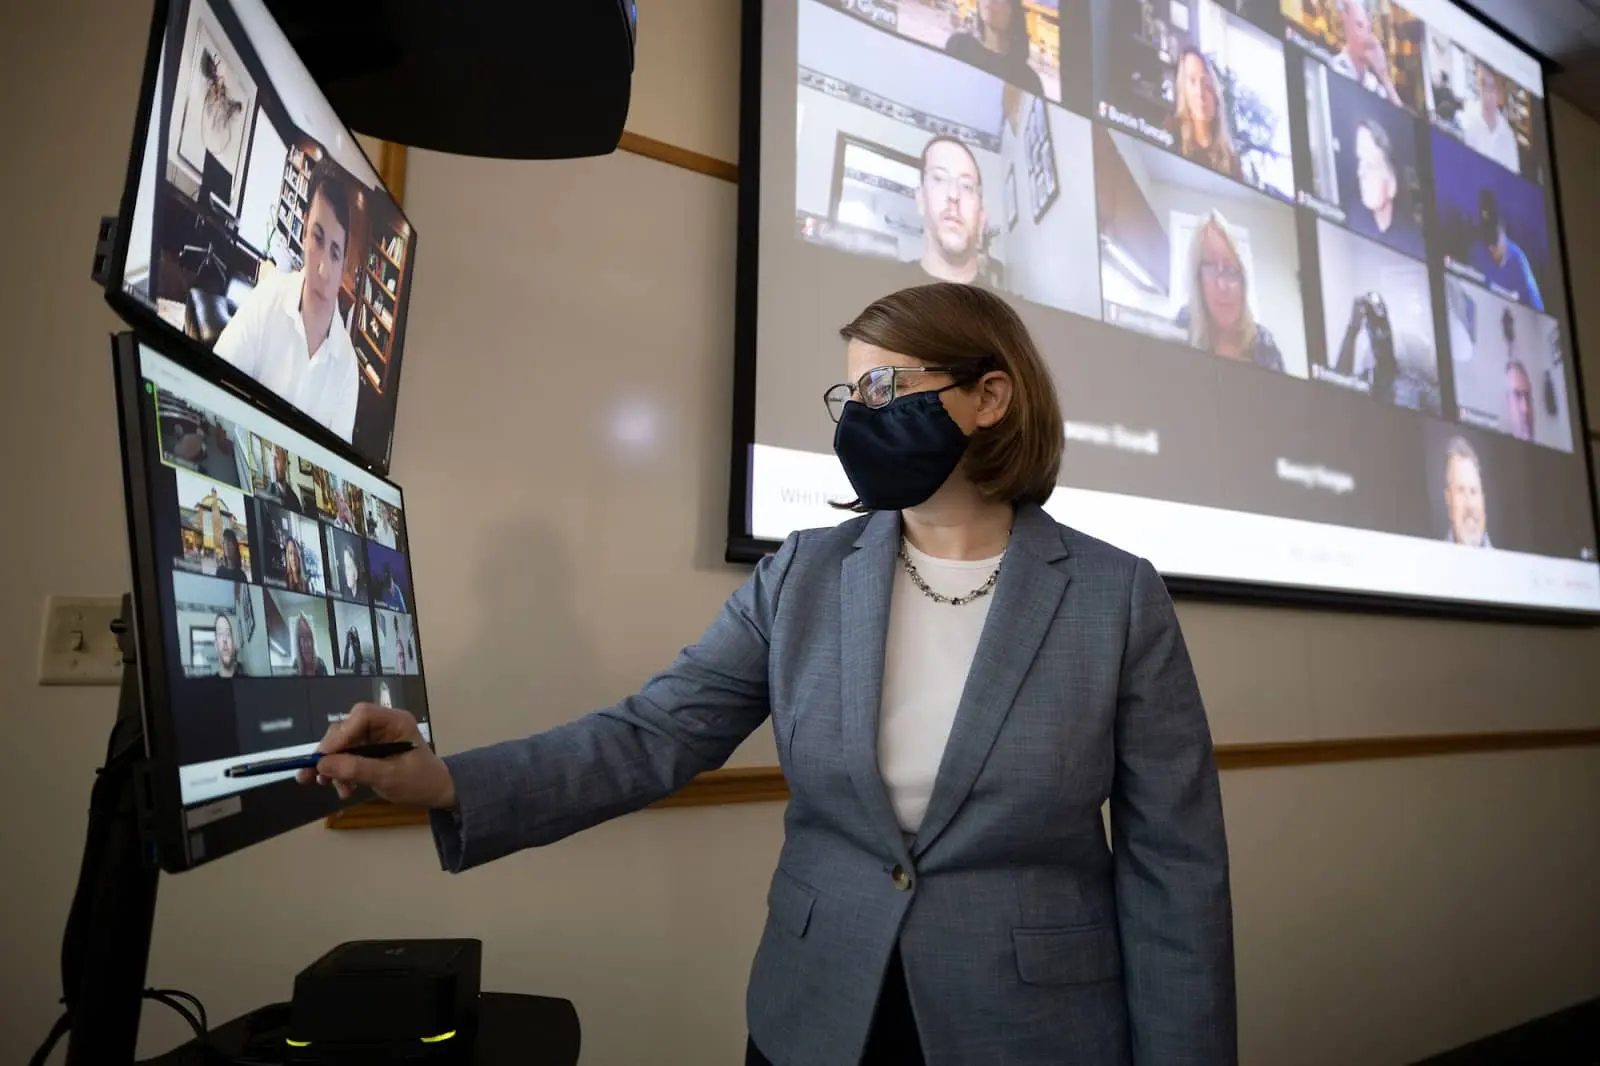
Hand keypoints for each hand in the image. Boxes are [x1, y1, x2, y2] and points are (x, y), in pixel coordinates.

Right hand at [296, 703, 456, 809]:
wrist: (435, 792)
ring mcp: (375, 736)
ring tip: (330, 787)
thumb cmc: (420, 782)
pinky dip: (341, 771)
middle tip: (314, 777)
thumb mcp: (389, 778)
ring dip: (333, 767)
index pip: (361, 716)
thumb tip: (322, 765)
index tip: (324, 758)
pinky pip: (346, 755)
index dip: (340, 735)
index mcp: (395, 721)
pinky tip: (343, 789)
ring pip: (342, 744)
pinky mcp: (369, 749)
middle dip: (331, 755)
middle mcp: (383, 724)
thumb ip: (356, 769)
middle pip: (346, 729)